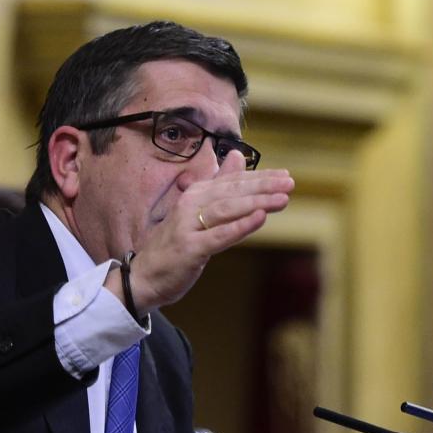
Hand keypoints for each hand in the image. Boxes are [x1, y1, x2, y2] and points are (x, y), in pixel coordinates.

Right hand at [122, 151, 292, 312]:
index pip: (231, 181)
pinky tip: (260, 218)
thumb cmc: (174, 244)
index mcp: (194, 194)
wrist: (143, 277)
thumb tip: (235, 155)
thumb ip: (218, 184)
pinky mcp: (189, 249)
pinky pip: (219, 235)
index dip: (259, 177)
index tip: (285, 175)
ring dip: (256, 202)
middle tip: (290, 183)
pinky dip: (240, 226)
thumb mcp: (196, 210)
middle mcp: (190, 205)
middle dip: (263, 186)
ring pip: (227, 210)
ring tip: (283, 199)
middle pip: (232, 192)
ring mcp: (188, 227)